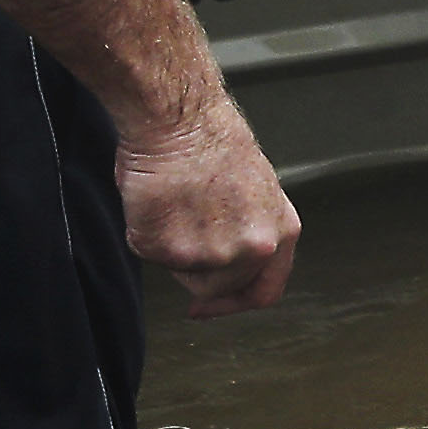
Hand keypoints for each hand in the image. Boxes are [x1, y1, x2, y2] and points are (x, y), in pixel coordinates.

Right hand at [118, 94, 299, 315]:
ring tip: (176, 205)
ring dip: (173, 248)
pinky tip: (155, 200)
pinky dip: (146, 233)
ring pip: (183, 272)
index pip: (265, 290)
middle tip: (182, 232)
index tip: (207, 309)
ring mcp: (212, 254)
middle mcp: (253, 250)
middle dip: (198, 269)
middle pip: (219, 287)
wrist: (179, 120)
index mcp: (281, 232)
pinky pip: (151, 255)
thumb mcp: (257, 192)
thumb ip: (252, 231)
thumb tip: (233, 261)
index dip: (234, 304)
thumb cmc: (211, 143)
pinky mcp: (170, 250)